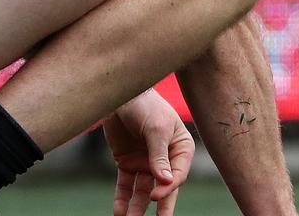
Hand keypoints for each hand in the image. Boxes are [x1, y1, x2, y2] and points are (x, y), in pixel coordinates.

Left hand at [103, 89, 195, 215]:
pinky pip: (125, 185)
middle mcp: (164, 159)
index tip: (156, 194)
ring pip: (143, 191)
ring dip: (138, 207)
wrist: (119, 94)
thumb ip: (159, 156)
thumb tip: (165, 181)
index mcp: (180, 149)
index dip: (168, 187)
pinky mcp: (127, 162)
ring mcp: (145, 162)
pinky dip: (122, 198)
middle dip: (160, 206)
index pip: (177, 175)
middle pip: (163, 188)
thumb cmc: (145, 106)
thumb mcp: (156, 128)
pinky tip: (119, 212)